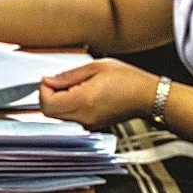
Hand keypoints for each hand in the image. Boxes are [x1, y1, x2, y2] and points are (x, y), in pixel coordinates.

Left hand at [39, 59, 159, 130]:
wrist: (148, 97)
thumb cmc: (130, 81)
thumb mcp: (97, 67)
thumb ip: (69, 75)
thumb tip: (50, 79)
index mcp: (82, 101)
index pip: (47, 103)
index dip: (44, 89)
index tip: (50, 79)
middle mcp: (83, 118)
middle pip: (49, 113)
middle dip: (49, 95)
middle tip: (60, 81)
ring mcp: (87, 124)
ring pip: (59, 116)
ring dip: (59, 101)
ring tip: (76, 86)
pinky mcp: (92, 126)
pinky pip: (71, 118)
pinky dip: (70, 106)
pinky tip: (84, 94)